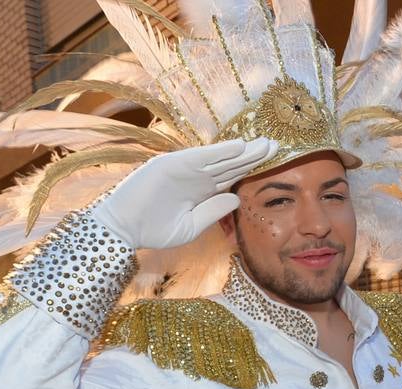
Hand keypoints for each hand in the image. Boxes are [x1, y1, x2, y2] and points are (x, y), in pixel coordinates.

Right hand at [93, 139, 278, 248]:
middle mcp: (196, 177)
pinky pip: (200, 157)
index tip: (273, 162)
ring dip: (242, 150)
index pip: (232, 176)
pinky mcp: (172, 165)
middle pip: (230, 164)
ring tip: (265, 143)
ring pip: (220, 158)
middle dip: (253, 155)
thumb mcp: (192, 226)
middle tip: (276, 145)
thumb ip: (214, 212)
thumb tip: (237, 196)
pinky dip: (219, 152)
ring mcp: (185, 169)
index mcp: (202, 191)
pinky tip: (239, 147)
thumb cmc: (155, 230)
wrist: (125, 229)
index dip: (251, 168)